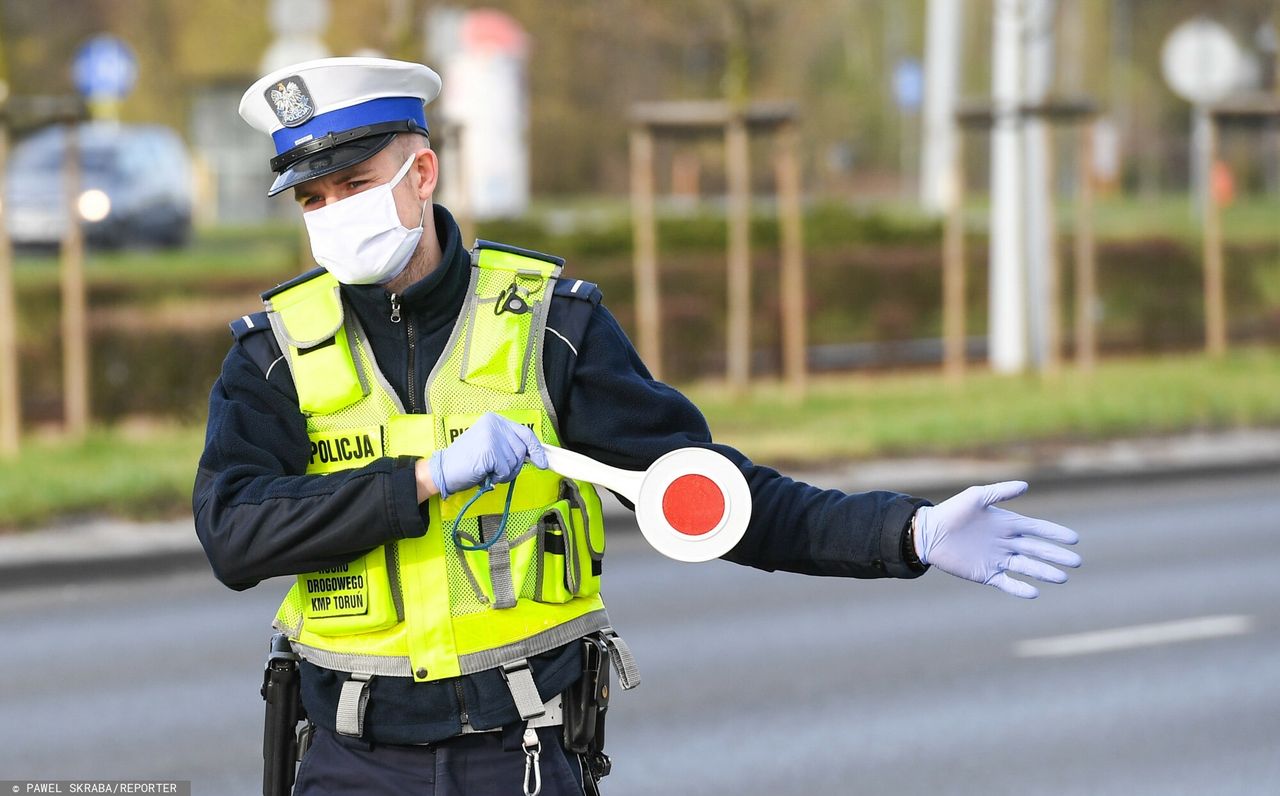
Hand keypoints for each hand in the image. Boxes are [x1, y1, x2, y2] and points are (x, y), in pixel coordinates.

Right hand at [426, 413, 547, 499]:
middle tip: (497, 470)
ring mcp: (492, 437)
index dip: (536, 448)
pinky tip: (484, 472)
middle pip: (521, 449)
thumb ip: (509, 445)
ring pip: (515, 462)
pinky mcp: (490, 451)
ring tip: (488, 470)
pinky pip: (505, 470)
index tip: (543, 461)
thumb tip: (535, 455)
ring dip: (505, 473)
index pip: (525, 432)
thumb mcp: (490, 446)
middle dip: (513, 466)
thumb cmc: (467, 462)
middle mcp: (494, 424)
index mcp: (495, 420)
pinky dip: (497, 477)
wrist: (444, 470)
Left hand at [913, 481, 1080, 598]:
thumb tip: (1026, 485)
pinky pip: (1007, 582)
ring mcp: (997, 559)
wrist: (928, 533)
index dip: (1055, 534)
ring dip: (1044, 572)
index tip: (1074, 539)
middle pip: (1037, 549)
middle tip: (1076, 561)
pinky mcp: (986, 573)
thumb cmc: (952, 511)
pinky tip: (1034, 592)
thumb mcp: (976, 497)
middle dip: (1056, 555)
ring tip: (1062, 578)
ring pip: (1027, 566)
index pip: (1037, 529)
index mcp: (1007, 523)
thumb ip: (1000, 492)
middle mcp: (1006, 542)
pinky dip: (1020, 588)